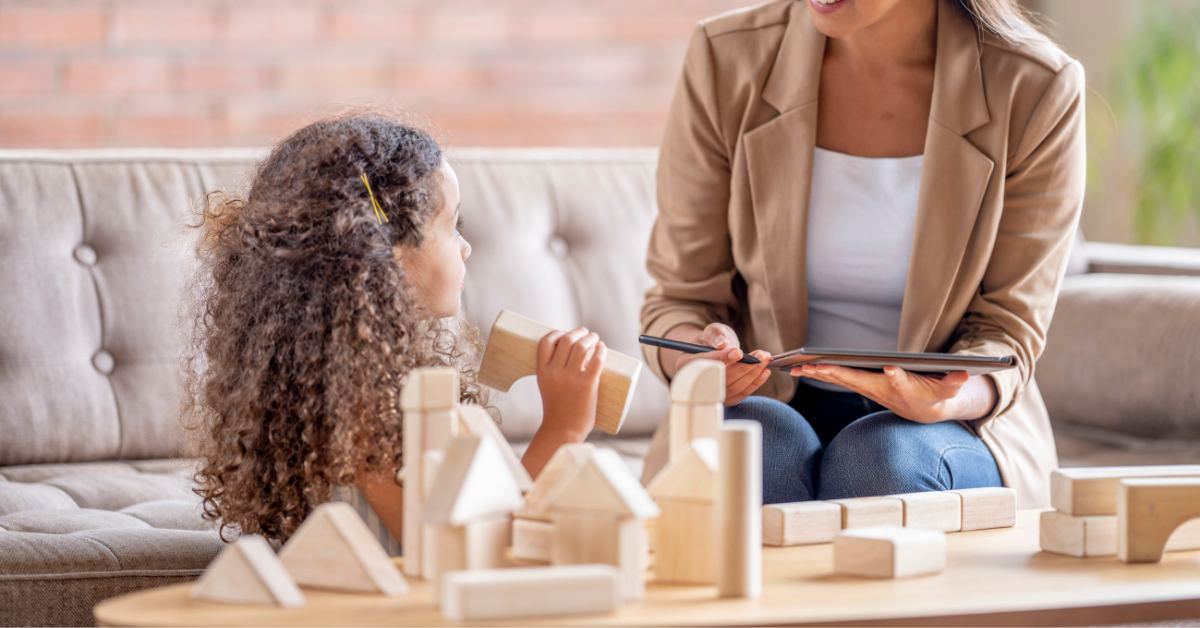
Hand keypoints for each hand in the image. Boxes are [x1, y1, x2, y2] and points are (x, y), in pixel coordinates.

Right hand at [534, 327, 606, 440]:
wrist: (563, 430)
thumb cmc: (557, 410)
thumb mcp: (547, 387)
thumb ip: (554, 373)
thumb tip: (572, 357)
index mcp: (542, 371)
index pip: (546, 342)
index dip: (557, 333)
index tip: (565, 334)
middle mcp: (555, 372)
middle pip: (567, 340)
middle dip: (578, 332)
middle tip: (586, 333)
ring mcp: (571, 378)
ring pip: (581, 346)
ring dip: (590, 338)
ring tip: (595, 339)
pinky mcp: (587, 384)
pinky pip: (596, 360)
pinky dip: (601, 350)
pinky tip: (602, 347)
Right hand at [672, 323, 771, 406]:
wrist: (713, 353)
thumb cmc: (711, 341)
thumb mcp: (711, 331)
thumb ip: (715, 334)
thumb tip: (722, 344)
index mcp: (686, 365)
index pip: (704, 364)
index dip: (722, 359)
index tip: (738, 352)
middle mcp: (695, 384)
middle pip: (720, 379)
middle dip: (743, 367)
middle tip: (760, 355)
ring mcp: (710, 395)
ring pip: (733, 388)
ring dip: (752, 374)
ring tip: (765, 358)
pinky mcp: (724, 400)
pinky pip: (740, 395)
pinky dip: (754, 384)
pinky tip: (764, 372)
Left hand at [791, 364, 995, 422]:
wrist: (923, 410)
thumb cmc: (936, 394)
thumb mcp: (949, 388)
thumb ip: (955, 381)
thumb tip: (964, 372)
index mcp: (904, 388)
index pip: (899, 382)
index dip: (896, 376)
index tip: (891, 368)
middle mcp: (881, 389)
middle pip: (857, 380)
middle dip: (837, 373)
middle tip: (816, 366)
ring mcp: (867, 387)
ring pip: (840, 378)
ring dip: (819, 373)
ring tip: (796, 367)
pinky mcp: (858, 382)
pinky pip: (835, 375)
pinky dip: (817, 372)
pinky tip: (797, 367)